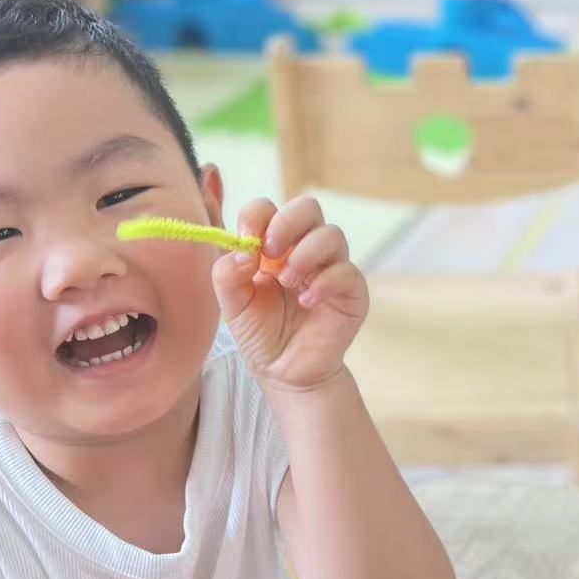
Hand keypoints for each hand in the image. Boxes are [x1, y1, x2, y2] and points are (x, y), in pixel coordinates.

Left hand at [212, 197, 367, 390]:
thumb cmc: (260, 333)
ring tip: (288, 283)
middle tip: (269, 252)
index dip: (256, 216)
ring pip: (331, 234)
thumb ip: (226, 272)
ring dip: (305, 254)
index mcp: (273, 245)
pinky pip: (347, 271)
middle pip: (307, 207)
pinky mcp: (352, 291)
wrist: (284, 371)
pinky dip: (324, 282)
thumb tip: (243, 249)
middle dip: (287, 223)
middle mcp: (304, 249)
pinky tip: (307, 301)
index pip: (268, 208)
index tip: (245, 239)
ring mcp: (331, 267)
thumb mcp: (231, 304)